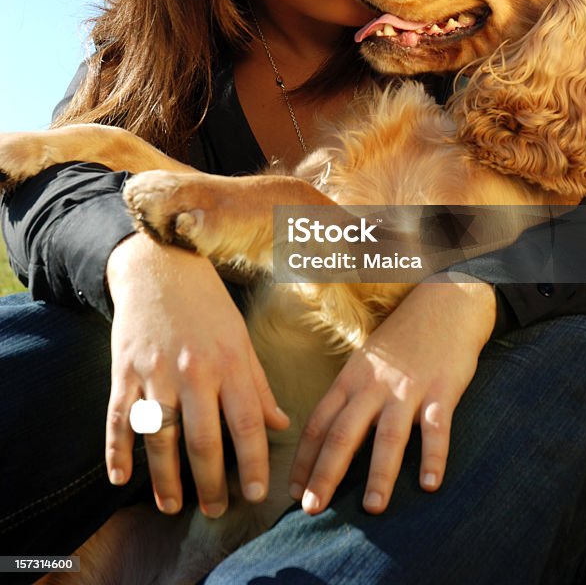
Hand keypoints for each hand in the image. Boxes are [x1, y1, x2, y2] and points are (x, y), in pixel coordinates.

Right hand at [105, 231, 288, 516]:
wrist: (160, 265)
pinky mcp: (124, 369)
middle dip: (210, 482)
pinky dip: (116, 450)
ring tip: (172, 505)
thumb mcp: (241, 338)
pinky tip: (120, 478)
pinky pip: (118, 418)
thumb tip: (279, 424)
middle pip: (202, 439)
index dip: (253, 461)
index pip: (246, 421)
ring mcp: (155, 371)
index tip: (257, 492)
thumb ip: (258, 384)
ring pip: (160, 437)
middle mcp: (193, 370)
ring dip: (165, 478)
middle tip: (214, 510)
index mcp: (229, 360)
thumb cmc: (207, 305)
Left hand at [288, 280, 495, 515]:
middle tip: (312, 508)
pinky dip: (433, 457)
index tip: (292, 491)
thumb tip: (329, 440)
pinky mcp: (442, 390)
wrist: (445, 301)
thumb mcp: (367, 361)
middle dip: (326, 472)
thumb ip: (350, 397)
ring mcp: (409, 388)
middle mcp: (374, 384)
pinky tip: (429, 484)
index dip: (303, 458)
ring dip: (380, 473)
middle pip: (344, 432)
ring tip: (373, 509)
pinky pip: (437, 428)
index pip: (318, 422)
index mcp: (351, 378)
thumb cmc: (403, 339)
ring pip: (389, 435)